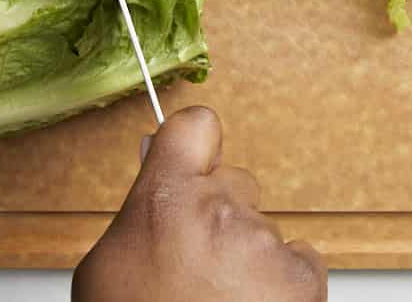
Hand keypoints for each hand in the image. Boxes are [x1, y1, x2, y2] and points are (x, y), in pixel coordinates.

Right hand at [72, 106, 325, 301]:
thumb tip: (156, 186)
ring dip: (248, 257)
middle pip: (235, 184)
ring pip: (263, 228)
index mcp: (165, 200)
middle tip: (198, 265)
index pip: (195, 127)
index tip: (197, 160)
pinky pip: (298, 259)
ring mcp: (264, 244)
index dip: (197, 146)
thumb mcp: (108, 270)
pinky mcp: (302, 278)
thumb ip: (138, 216)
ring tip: (220, 301)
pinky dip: (281, 284)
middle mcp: (220, 211)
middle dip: (222, 215)